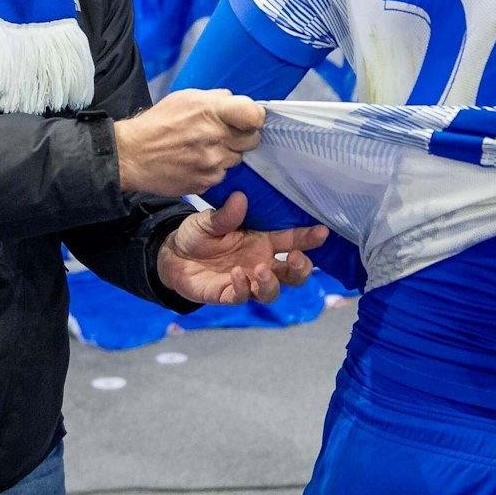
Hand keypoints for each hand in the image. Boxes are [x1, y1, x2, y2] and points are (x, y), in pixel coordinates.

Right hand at [114, 88, 264, 196]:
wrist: (132, 155)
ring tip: (203, 148)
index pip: (254, 115)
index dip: (255, 117)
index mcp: (210, 111)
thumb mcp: (185, 97)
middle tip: (223, 134)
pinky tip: (195, 161)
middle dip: (242, 136)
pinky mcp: (206, 182)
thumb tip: (235, 102)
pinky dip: (214, 169)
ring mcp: (212, 162)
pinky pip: (223, 174)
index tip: (248, 119)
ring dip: (227, 153)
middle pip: (252, 139)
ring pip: (237, 158)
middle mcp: (215, 137)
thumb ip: (215, 98)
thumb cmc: (157, 124)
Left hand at [156, 193, 329, 304]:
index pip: (292, 241)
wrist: (172, 256)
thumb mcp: (209, 220)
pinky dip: (243, 288)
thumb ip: (226, 214)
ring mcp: (247, 281)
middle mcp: (261, 262)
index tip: (322, 232)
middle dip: (301, 269)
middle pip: (293, 274)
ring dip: (271, 283)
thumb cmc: (198, 235)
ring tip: (260, 270)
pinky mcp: (229, 294)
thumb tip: (240, 197)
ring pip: (273, 291)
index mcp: (263, 241)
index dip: (309, 238)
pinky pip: (243, 297)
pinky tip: (236, 274)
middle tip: (296, 259)